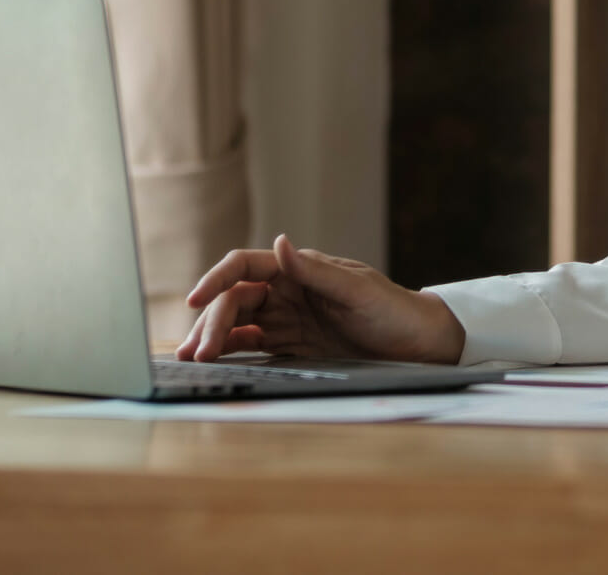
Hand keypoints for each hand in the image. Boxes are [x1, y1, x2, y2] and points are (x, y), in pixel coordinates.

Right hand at [177, 234, 467, 364]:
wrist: (416, 344)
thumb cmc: (392, 309)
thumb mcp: (356, 289)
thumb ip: (315, 271)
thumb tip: (279, 244)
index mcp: (298, 269)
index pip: (244, 267)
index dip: (215, 279)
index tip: (193, 300)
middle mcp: (287, 291)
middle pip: (234, 300)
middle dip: (211, 322)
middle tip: (198, 354)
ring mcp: (287, 319)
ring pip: (237, 324)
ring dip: (212, 338)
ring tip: (191, 360)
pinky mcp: (292, 345)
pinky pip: (252, 346)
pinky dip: (229, 353)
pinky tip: (214, 364)